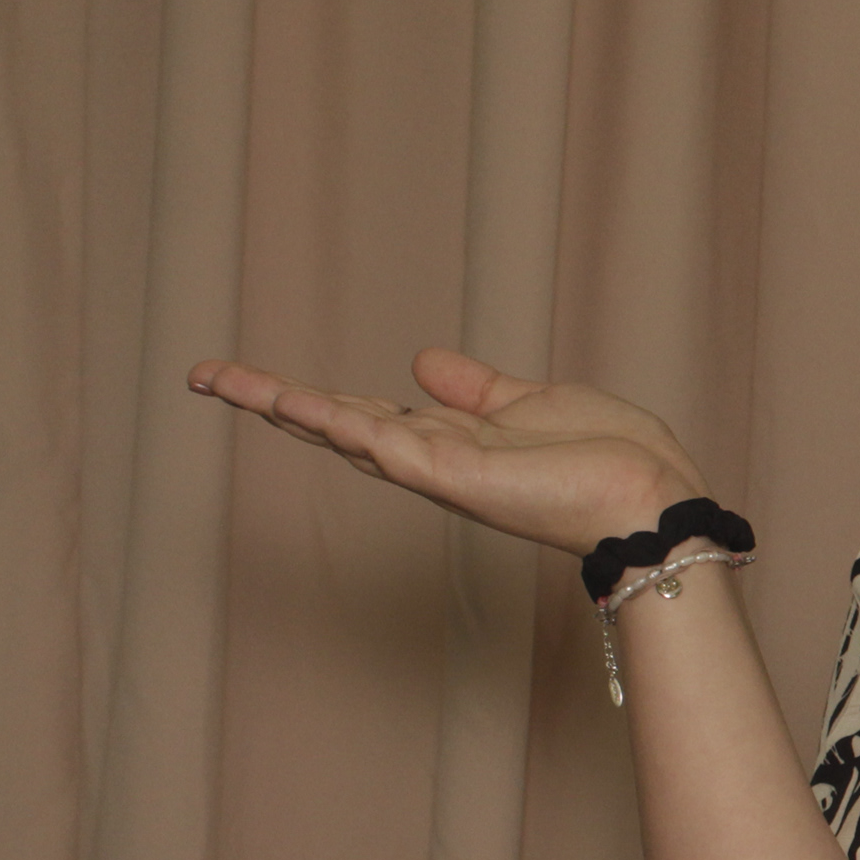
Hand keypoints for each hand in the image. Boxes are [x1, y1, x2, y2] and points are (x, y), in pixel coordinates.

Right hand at [187, 347, 706, 556]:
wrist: (655, 498)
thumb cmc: (613, 459)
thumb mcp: (533, 402)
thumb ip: (476, 387)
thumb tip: (420, 360)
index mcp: (451, 441)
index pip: (366, 413)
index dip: (310, 396)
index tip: (252, 379)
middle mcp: (435, 460)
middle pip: (337, 423)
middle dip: (270, 400)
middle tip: (204, 374)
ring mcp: (442, 470)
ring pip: (347, 431)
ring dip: (283, 404)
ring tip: (220, 379)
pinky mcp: (458, 476)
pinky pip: (387, 443)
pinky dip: (339, 421)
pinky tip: (292, 401)